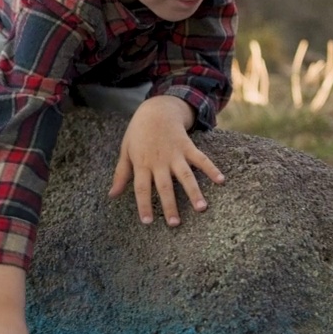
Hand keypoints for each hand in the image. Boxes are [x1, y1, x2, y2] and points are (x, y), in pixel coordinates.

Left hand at [109, 95, 225, 226]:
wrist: (156, 110)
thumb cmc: (138, 133)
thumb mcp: (125, 151)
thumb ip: (121, 174)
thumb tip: (112, 195)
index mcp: (142, 163)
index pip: (141, 188)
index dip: (144, 205)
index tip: (147, 222)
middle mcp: (159, 161)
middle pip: (164, 186)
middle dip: (170, 205)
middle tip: (174, 223)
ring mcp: (175, 154)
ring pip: (185, 175)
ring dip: (194, 192)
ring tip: (202, 208)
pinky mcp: (188, 147)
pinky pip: (201, 159)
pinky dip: (211, 168)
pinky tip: (221, 180)